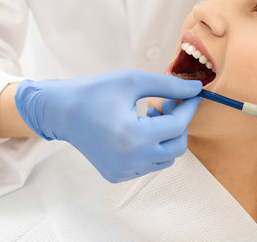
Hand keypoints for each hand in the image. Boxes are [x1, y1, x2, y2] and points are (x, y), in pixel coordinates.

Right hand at [14, 69, 201, 182]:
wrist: (60, 112)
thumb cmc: (95, 92)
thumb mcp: (133, 81)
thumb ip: (168, 86)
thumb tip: (196, 89)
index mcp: (134, 137)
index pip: (177, 126)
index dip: (188, 108)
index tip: (193, 95)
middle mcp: (130, 160)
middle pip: (176, 147)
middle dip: (178, 124)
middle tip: (167, 104)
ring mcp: (123, 172)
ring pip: (164, 159)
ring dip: (166, 137)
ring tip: (150, 116)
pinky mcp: (116, 175)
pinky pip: (148, 165)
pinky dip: (151, 148)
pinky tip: (138, 129)